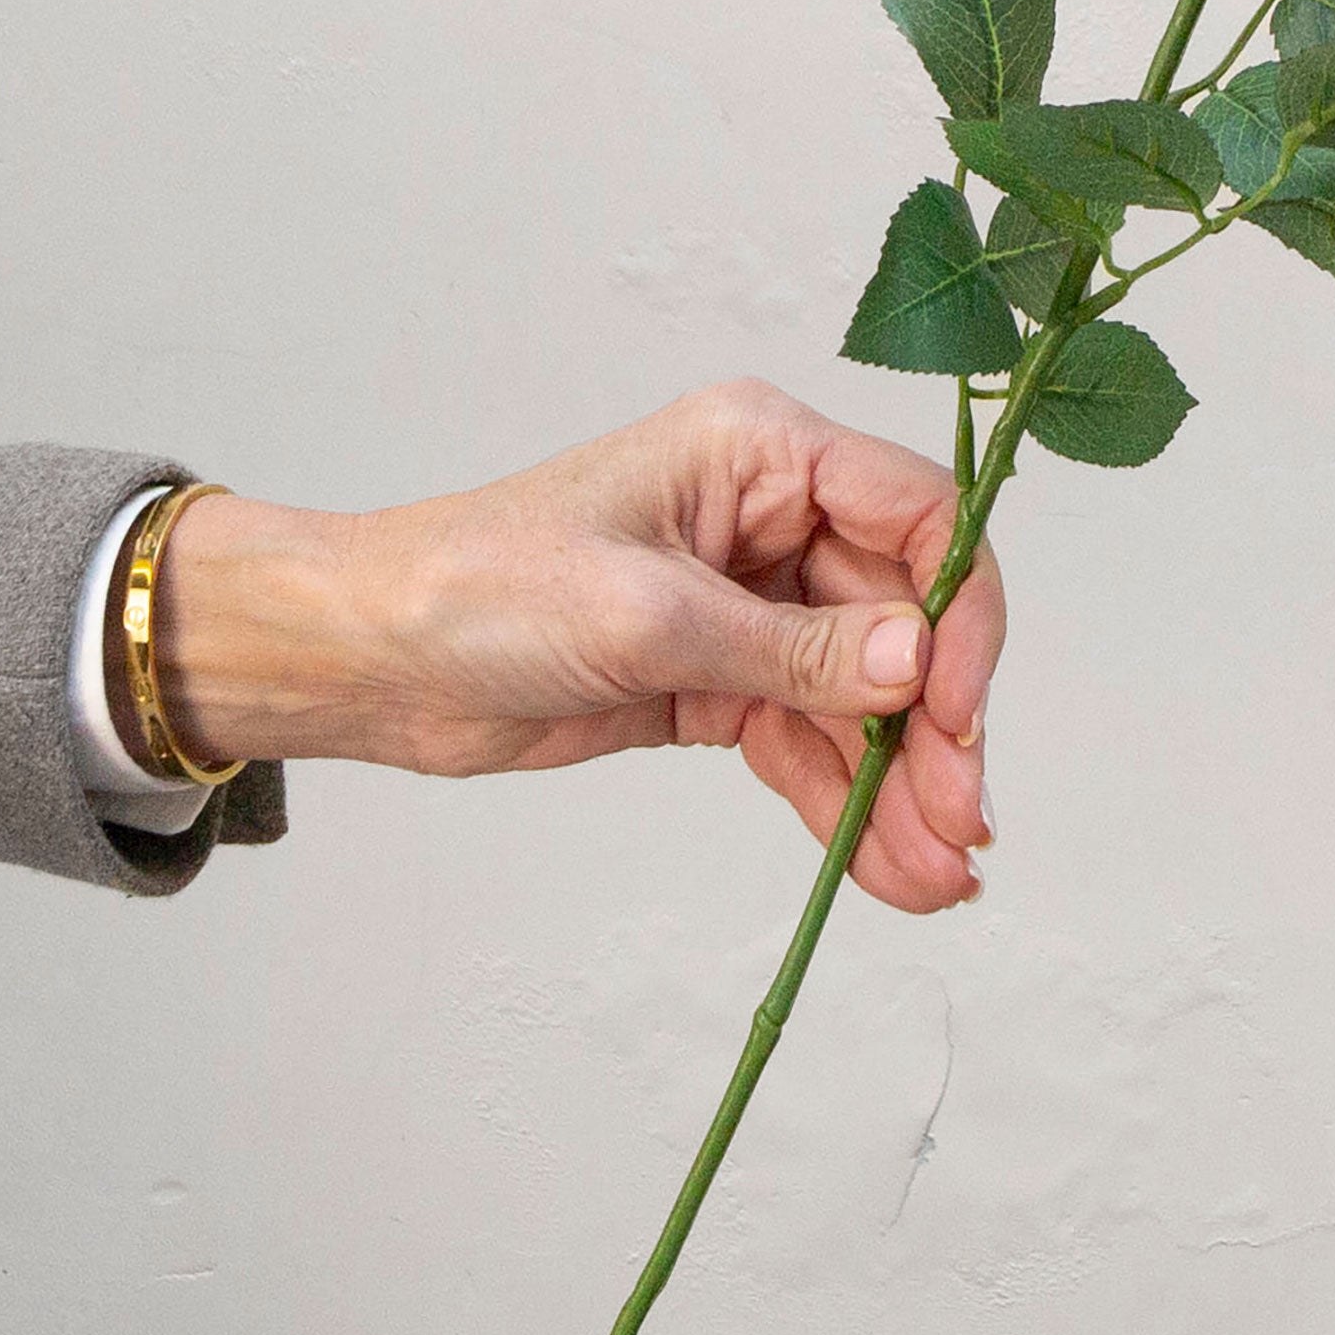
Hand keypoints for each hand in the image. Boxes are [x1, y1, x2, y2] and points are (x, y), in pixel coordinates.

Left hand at [139, 380, 1001, 913]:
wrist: (371, 657)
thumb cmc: (477, 587)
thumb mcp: (644, 615)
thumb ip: (791, 648)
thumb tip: (914, 667)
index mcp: (762, 455)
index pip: (918, 518)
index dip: (957, 617)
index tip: (956, 715)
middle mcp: (773, 521)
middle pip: (903, 625)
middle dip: (935, 733)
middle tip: (963, 828)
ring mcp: (752, 605)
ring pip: (863, 701)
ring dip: (899, 790)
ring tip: (934, 879)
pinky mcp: (720, 681)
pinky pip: (810, 744)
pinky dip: (846, 807)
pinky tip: (886, 870)